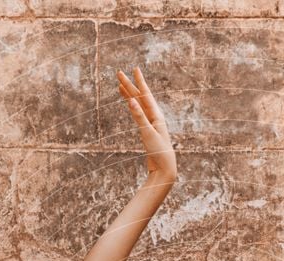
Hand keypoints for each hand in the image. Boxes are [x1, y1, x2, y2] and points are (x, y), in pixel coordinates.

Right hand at [117, 66, 176, 181]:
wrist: (164, 168)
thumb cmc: (158, 152)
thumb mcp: (147, 133)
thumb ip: (139, 116)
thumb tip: (131, 100)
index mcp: (156, 115)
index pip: (145, 95)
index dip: (139, 82)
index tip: (134, 69)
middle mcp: (154, 117)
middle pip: (139, 97)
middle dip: (129, 85)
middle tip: (119, 73)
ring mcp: (151, 123)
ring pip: (138, 105)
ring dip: (130, 94)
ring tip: (121, 85)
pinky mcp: (147, 130)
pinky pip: (138, 114)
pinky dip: (132, 106)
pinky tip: (129, 103)